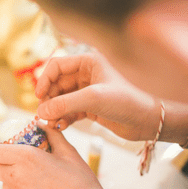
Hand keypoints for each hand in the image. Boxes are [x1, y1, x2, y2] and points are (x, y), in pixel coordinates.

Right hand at [36, 52, 159, 140]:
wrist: (148, 121)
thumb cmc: (127, 101)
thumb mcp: (94, 99)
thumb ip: (65, 104)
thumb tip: (40, 111)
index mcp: (89, 62)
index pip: (57, 66)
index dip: (44, 80)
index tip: (38, 97)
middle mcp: (88, 75)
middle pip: (57, 84)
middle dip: (49, 99)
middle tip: (43, 114)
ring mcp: (89, 92)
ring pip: (62, 99)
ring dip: (54, 111)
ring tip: (52, 123)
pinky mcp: (91, 108)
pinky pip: (69, 111)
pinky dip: (63, 118)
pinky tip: (61, 126)